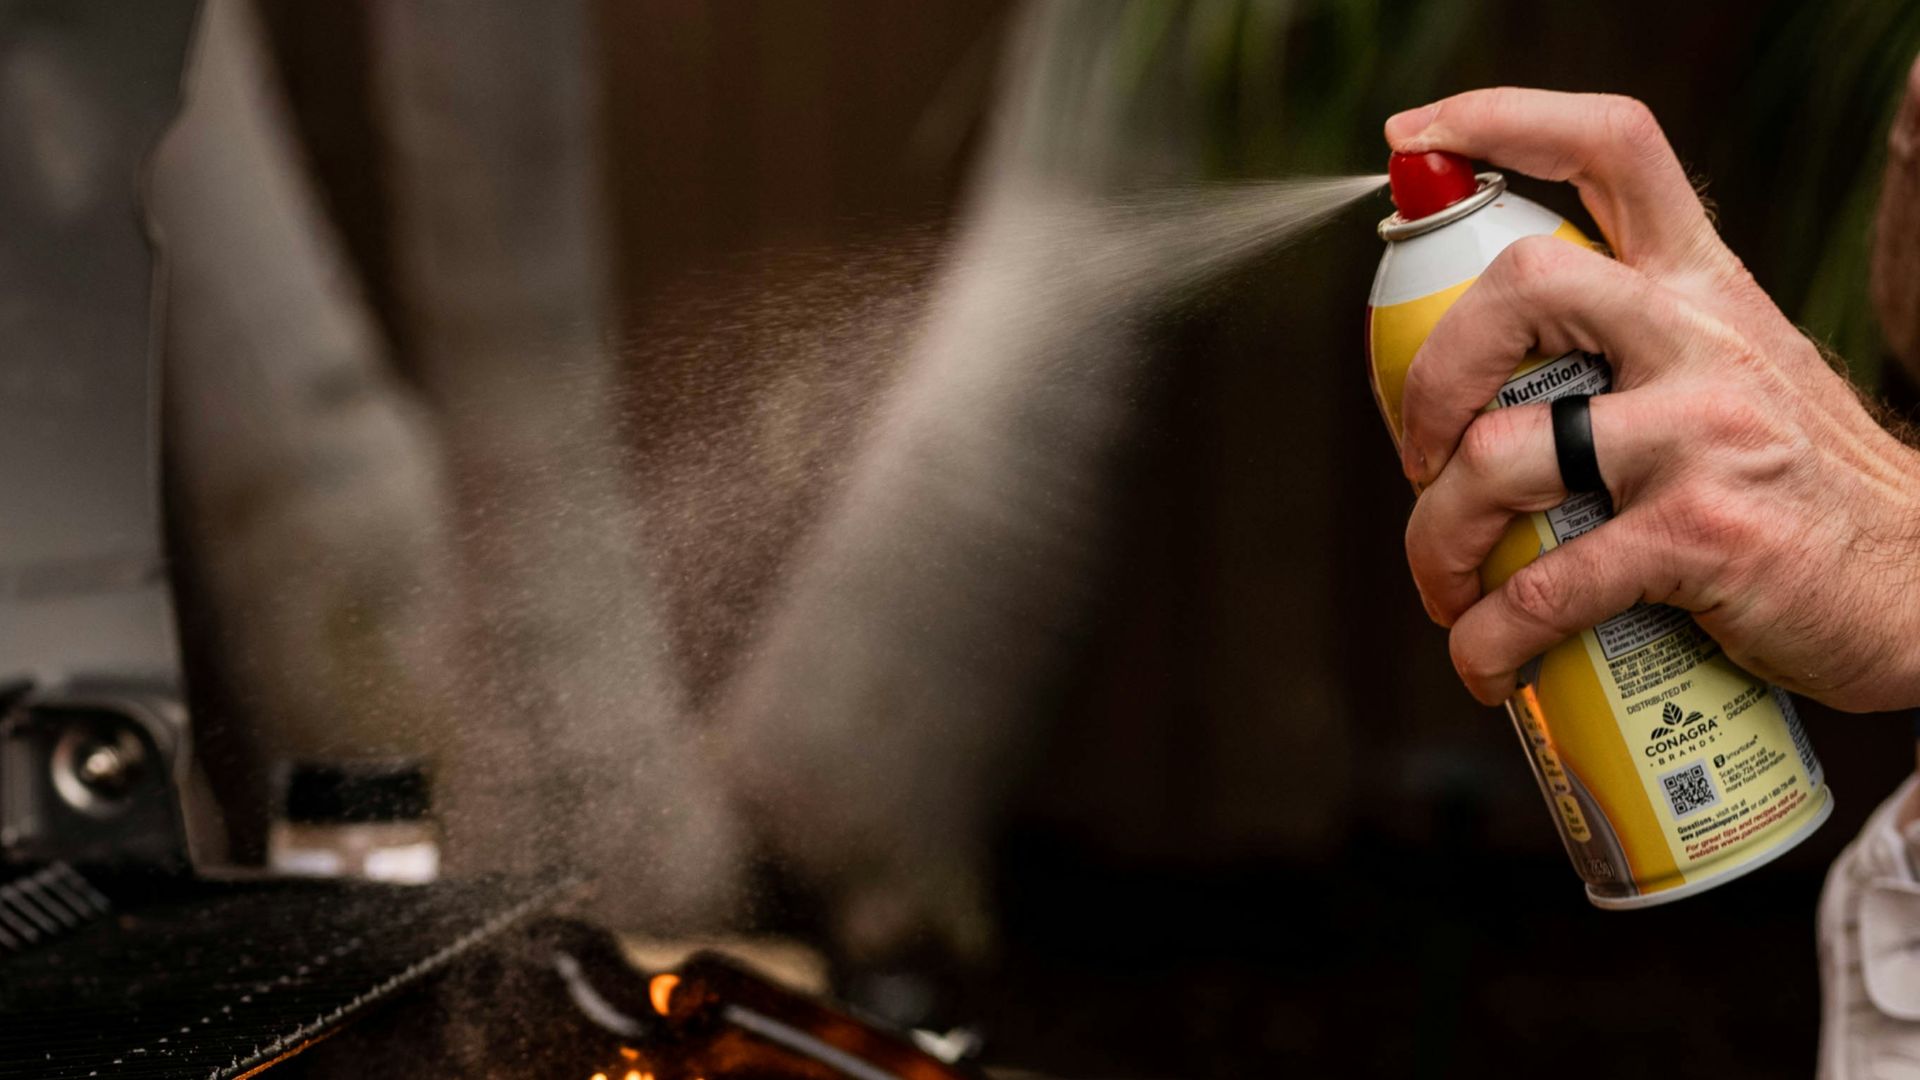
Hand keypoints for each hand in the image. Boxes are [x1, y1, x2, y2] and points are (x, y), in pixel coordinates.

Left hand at [1387, 88, 1919, 710]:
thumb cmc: (1797, 490)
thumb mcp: (1733, 378)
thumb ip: (1633, 353)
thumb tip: (1476, 381)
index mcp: (1704, 286)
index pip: (1613, 149)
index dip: (1501, 122)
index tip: (1416, 136)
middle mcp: (1704, 337)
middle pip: (1523, 284)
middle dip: (1428, 372)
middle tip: (1413, 453)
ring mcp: (1706, 432)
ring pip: (1502, 453)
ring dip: (1435, 536)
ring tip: (1443, 586)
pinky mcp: (1704, 534)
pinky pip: (1549, 584)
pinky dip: (1488, 634)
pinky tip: (1485, 662)